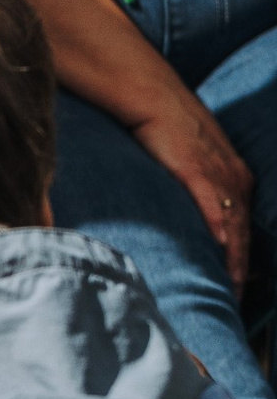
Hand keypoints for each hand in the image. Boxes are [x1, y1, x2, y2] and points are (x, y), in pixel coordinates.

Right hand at [130, 86, 254, 291]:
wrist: (154, 97)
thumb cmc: (166, 127)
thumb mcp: (191, 161)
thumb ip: (195, 188)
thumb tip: (187, 217)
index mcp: (235, 177)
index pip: (244, 226)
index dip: (243, 257)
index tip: (237, 285)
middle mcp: (234, 179)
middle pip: (244, 232)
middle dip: (242, 269)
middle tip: (238, 300)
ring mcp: (218, 176)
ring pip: (234, 226)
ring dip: (235, 260)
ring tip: (232, 289)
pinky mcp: (197, 171)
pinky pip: (213, 206)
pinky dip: (220, 228)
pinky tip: (223, 248)